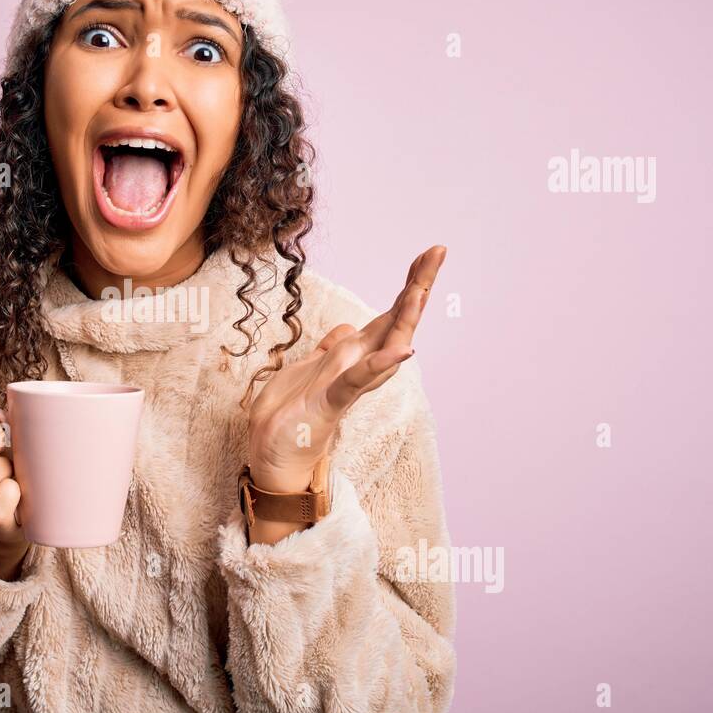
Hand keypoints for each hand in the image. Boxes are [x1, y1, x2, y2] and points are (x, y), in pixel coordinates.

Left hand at [246, 245, 446, 493]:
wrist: (273, 459)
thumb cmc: (290, 418)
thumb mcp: (305, 369)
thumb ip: (330, 349)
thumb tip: (348, 328)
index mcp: (352, 356)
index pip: (386, 314)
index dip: (408, 284)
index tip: (428, 253)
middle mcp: (358, 367)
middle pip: (394, 321)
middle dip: (416, 287)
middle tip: (438, 252)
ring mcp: (347, 385)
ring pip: (382, 345)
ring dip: (402, 317)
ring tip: (421, 289)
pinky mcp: (329, 404)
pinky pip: (356, 381)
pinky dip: (378, 366)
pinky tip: (402, 352)